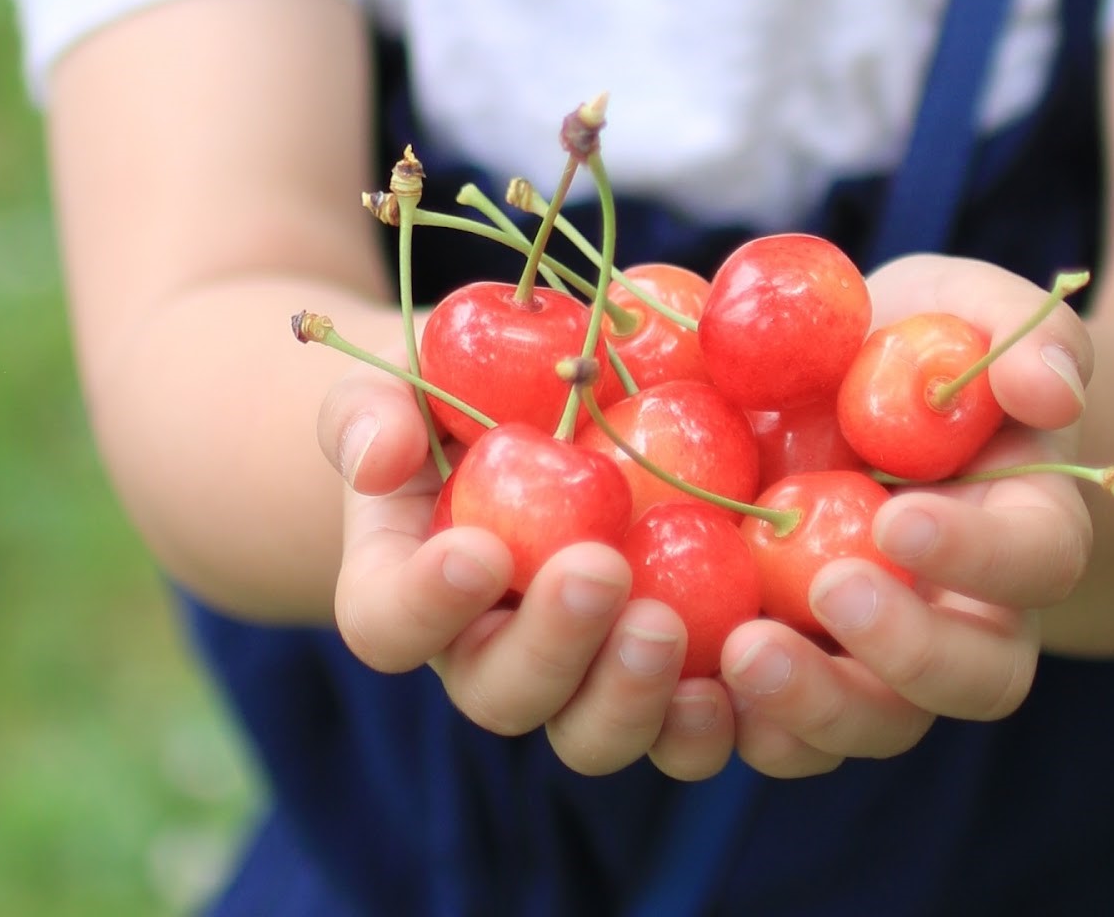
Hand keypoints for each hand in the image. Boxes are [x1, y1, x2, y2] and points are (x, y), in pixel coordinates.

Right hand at [316, 356, 740, 779]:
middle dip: (551, 646)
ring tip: (666, 626)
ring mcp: (579, 674)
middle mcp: (489, 651)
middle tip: (599, 571)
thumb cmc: (456, 392)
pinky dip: (706, 721)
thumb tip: (381, 458)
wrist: (542, 412)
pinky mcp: (659, 674)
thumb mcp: (401, 381)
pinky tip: (742, 669)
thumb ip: (370, 412)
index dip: (426, 605)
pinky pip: (678, 730)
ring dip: (627, 696)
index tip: (480, 550)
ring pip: (590, 733)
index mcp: (410, 588)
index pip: (389, 624)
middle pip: (501, 694)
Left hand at [714, 254, 1093, 775]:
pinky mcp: (792, 665)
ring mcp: (877, 659)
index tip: (896, 516)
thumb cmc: (922, 342)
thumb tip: (1047, 388)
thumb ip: (1030, 339)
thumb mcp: (975, 308)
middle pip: (968, 680)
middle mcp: (966, 618)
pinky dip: (727, 722)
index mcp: (1024, 531)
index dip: (978, 553)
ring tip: (741, 654)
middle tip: (828, 591)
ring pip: (872, 725)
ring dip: (812, 708)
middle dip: (904, 654)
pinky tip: (676, 681)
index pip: (1034, 562)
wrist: (846, 387)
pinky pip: (774, 727)